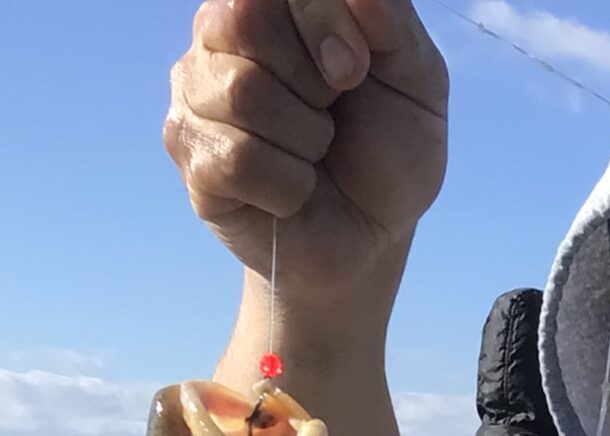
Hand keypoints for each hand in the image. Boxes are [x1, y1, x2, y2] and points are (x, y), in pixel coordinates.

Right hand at [166, 0, 449, 314]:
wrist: (371, 238)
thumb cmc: (389, 150)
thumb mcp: (418, 81)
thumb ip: (392, 24)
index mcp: (274, 3)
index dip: (321, 20)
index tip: (356, 70)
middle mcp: (221, 36)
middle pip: (244, 21)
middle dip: (314, 82)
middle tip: (333, 114)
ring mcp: (196, 95)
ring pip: (241, 92)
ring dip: (306, 139)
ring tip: (314, 153)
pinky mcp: (192, 157)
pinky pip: (237, 159)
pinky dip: (289, 186)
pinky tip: (293, 190)